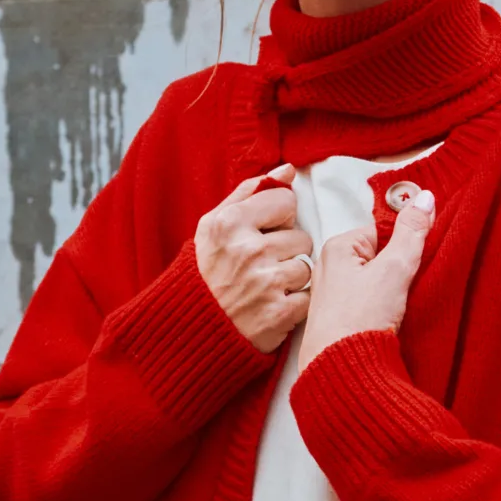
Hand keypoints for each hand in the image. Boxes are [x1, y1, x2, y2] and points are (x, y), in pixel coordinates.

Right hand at [195, 168, 314, 352]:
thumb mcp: (213, 225)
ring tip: (267, 287)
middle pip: (301, 236)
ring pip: (307, 267)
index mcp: (230, 223)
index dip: (278, 217)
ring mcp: (265, 283)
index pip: (286, 200)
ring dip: (292, 278)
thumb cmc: (206, 273)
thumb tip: (287, 170)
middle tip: (261, 266)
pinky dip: (295, 304)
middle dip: (286, 250)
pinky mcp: (280, 314)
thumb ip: (250, 192)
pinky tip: (272, 305)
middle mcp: (248, 250)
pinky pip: (308, 297)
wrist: (191, 330)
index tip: (263, 232)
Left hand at [298, 193, 433, 370]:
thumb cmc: (358, 320)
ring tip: (401, 306)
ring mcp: (334, 296)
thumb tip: (424, 197)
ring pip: (377, 282)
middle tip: (411, 286)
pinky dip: (385, 309)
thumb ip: (412, 233)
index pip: (382, 231)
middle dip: (401, 269)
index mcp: (337, 248)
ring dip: (395, 291)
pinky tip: (392, 321)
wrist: (340, 372)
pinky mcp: (341, 320)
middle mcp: (330, 268)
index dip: (406, 244)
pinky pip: (371, 304)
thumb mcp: (394, 269)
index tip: (419, 259)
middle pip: (380, 256)